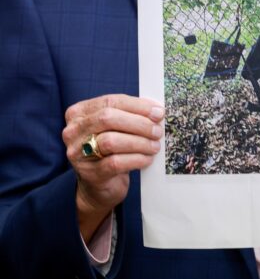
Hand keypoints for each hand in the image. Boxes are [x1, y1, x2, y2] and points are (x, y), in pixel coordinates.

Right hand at [62, 94, 164, 241]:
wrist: (99, 186)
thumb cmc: (110, 151)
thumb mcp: (115, 129)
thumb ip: (129, 115)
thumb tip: (156, 110)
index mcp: (79, 113)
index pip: (110, 101)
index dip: (137, 105)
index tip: (158, 112)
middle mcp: (73, 131)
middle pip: (108, 118)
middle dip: (139, 123)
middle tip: (157, 131)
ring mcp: (78, 153)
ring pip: (111, 141)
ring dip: (140, 142)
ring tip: (155, 146)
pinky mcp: (90, 173)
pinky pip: (116, 162)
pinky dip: (136, 159)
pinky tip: (148, 159)